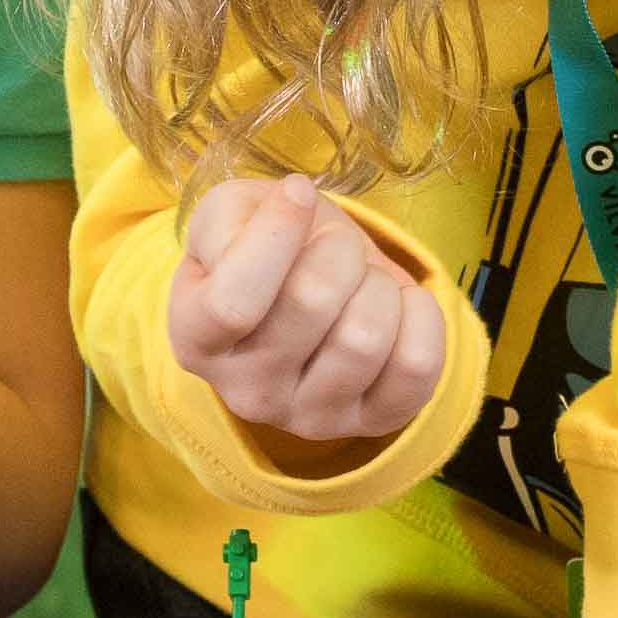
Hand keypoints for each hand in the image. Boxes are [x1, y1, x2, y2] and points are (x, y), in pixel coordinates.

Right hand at [168, 174, 447, 456]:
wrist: (305, 287)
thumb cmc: (260, 246)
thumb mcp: (225, 216)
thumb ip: (233, 214)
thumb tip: (293, 202)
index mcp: (195, 338)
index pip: (234, 302)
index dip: (276, 235)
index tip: (299, 193)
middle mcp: (246, 393)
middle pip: (312, 304)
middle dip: (336, 249)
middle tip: (332, 246)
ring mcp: (307, 419)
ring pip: (367, 338)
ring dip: (378, 283)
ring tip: (362, 280)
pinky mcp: (368, 424)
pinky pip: (417, 368)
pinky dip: (421, 318)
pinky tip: (400, 305)